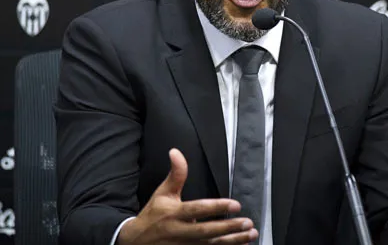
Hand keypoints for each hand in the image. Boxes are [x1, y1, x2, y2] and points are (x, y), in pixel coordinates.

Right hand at [118, 148, 256, 244]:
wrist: (136, 242)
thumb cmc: (153, 214)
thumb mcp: (162, 192)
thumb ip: (175, 174)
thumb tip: (176, 152)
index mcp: (174, 213)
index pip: (198, 210)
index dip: (217, 207)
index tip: (235, 205)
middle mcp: (180, 231)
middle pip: (207, 231)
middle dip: (229, 227)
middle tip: (247, 223)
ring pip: (211, 244)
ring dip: (233, 241)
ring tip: (250, 234)